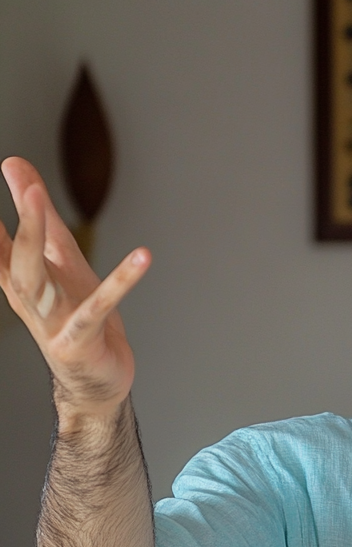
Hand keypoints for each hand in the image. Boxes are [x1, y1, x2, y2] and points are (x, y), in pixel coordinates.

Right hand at [0, 157, 150, 416]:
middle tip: (28, 185)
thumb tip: (14, 164)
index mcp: (20, 281)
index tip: (1, 174)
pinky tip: (142, 258)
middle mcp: (30, 301)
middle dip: (22, 222)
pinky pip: (99, 307)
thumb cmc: (76, 316)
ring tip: (41, 200)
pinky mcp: (80, 340)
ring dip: (36, 239)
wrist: (95, 381)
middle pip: (17, 259)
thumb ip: (40, 217)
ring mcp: (52, 322)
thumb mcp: (60, 261)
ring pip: (38, 280)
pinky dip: (121, 282)